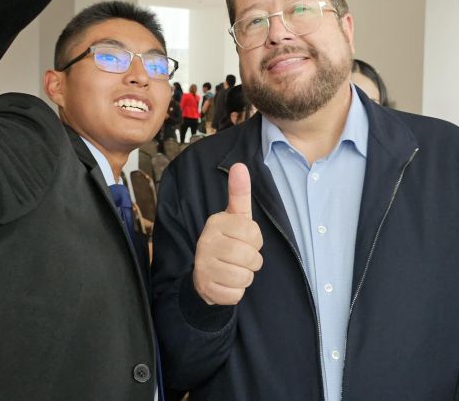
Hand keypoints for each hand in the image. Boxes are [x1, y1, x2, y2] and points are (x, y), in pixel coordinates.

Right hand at [192, 163, 263, 304]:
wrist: (205, 273)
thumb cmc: (228, 241)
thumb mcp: (235, 217)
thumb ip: (239, 193)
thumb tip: (239, 165)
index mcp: (215, 222)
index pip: (254, 234)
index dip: (255, 241)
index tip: (244, 240)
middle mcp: (206, 242)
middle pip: (251, 258)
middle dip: (252, 261)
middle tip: (240, 257)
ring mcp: (203, 266)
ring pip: (245, 277)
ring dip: (245, 276)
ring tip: (233, 269)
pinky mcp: (205, 288)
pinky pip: (236, 294)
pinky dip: (236, 292)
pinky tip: (226, 282)